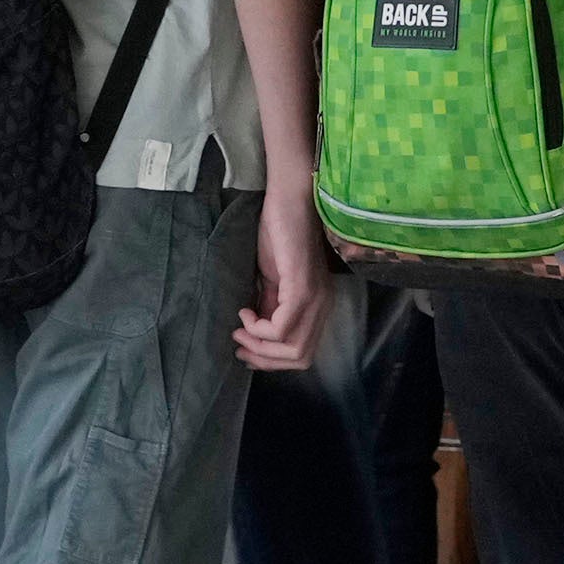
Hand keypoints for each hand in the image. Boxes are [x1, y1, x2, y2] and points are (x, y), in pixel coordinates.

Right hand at [233, 178, 331, 372]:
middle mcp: (323, 307)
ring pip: (293, 348)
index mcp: (318, 307)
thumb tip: (255, 333)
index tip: (245, 350)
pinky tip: (245, 312)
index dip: (272, 361)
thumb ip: (269, 306)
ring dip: (259, 346)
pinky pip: (281, 327)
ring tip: (240, 329)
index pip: (303, 354)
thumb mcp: (272, 281)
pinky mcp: (302, 288)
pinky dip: (258, 328)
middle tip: (239, 343)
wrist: (287, 202)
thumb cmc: (280, 235)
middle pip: (300, 358)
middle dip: (264, 358)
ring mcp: (315, 299)